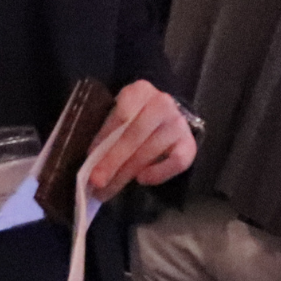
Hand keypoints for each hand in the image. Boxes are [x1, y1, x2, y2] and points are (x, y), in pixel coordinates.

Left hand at [85, 80, 196, 196]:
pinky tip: (141, 179)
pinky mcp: (189, 144)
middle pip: (135, 134)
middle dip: (113, 160)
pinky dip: (158, 173)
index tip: (90, 157)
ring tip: (108, 190)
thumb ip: (106, 133)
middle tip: (97, 182)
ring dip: (127, 173)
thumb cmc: (133, 120)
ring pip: (151, 151)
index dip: (105, 136)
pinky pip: (175, 162)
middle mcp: (162, 103)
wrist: (164, 121)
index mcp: (140, 91)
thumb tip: (91, 161)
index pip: (122, 113)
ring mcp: (178, 123)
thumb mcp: (117, 117)